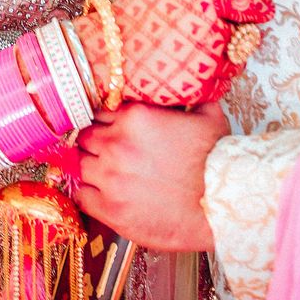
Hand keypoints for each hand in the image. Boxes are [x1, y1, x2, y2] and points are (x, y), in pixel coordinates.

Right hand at [74, 0, 273, 108]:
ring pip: (236, 60)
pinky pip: (223, 83)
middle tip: (227, 29)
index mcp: (206, 3)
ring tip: (210, 50)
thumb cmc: (128, 16)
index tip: (264, 7)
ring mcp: (208, 64)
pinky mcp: (200, 90)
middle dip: (239, 31)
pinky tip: (201, 68)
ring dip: (229, 54)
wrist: (109, 59)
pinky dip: (217, 76)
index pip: (247, 3)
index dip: (259, 5)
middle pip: (245, 34)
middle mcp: (214, 34)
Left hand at [76, 101, 228, 250]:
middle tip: (104, 151)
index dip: (104, 121)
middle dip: (93, 142)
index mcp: (135, 117)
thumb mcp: (208, 117)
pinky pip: (81, 196)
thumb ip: (191, 100)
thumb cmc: (216, 163)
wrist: (220, 205)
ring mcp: (110, 178)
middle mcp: (116, 144)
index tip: (109, 129)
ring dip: (88, 166)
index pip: (100, 111)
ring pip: (79, 164)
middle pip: (84, 136)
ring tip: (100, 172)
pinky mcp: (110, 210)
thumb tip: (192, 88)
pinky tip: (98, 193)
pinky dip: (86, 193)